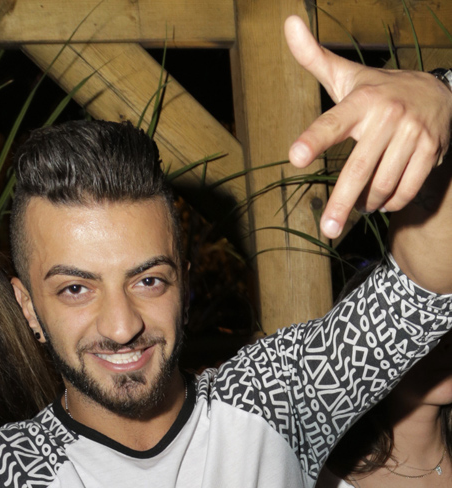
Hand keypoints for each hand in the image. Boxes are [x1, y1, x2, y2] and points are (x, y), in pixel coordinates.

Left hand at [284, 15, 451, 238]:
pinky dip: (391, 202)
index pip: (333, 122)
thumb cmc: (378, 91)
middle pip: (359, 169)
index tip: (294, 158)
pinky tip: (382, 200)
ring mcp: (412, 134)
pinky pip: (406, 189)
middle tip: (328, 229)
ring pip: (383, 184)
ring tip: (359, 204)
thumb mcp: (346, 76)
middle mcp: (387, 116)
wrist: (437, 94)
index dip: (314, 140)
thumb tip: (287, 23)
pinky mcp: (430, 151)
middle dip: (342, 202)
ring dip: (368, 202)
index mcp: (361, 99)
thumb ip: (315, 57)